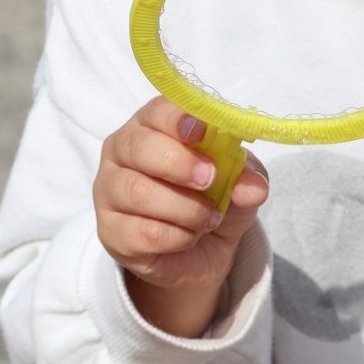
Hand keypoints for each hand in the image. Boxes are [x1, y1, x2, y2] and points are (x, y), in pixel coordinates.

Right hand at [94, 98, 268, 337]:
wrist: (200, 252)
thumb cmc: (212, 197)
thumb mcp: (238, 182)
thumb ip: (246, 176)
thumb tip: (254, 187)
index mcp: (152, 125)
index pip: (158, 110)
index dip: (179, 118)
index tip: (202, 131)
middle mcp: (122, 151)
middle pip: (140, 147)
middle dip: (181, 164)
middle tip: (210, 180)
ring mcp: (109, 191)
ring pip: (140, 193)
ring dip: (186, 209)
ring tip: (209, 217)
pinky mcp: (110, 232)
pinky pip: (144, 232)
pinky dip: (177, 237)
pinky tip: (189, 237)